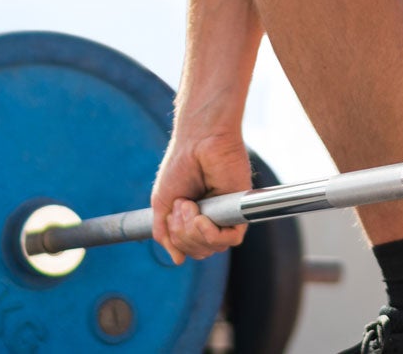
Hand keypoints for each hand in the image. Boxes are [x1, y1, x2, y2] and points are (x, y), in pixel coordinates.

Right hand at [150, 125, 251, 263]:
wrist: (198, 142)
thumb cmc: (180, 166)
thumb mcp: (162, 204)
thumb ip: (165, 234)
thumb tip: (177, 261)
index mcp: (194, 219)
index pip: (187, 248)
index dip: (176, 239)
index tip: (172, 212)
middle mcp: (212, 220)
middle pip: (199, 251)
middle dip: (182, 234)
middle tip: (182, 205)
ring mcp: (226, 216)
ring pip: (212, 248)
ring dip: (193, 232)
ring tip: (189, 205)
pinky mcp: (239, 210)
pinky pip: (231, 240)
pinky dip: (211, 234)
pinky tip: (201, 218)